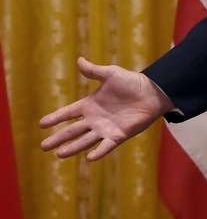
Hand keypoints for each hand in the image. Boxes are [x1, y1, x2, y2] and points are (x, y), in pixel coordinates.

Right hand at [40, 57, 174, 160]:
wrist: (152, 92)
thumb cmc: (132, 82)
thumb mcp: (111, 74)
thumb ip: (95, 71)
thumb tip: (79, 60)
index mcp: (90, 105)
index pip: (68, 112)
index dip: (55, 118)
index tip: (42, 124)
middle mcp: (94, 119)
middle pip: (72, 130)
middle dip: (58, 138)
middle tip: (44, 146)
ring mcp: (105, 128)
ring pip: (85, 141)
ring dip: (73, 148)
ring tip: (59, 154)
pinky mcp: (118, 135)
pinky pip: (106, 146)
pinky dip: (99, 152)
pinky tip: (89, 157)